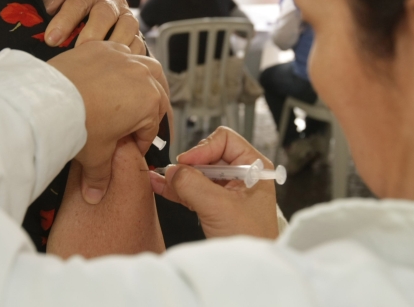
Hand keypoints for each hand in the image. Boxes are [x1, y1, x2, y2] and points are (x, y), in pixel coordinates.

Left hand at [42, 0, 144, 54]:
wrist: (97, 9)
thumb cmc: (74, 5)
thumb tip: (50, 7)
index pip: (78, 2)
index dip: (64, 21)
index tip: (51, 40)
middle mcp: (113, 1)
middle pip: (105, 14)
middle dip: (91, 34)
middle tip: (77, 52)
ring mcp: (128, 17)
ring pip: (128, 27)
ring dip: (113, 45)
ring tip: (98, 62)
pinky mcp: (138, 34)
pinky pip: (139, 44)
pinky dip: (130, 55)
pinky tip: (115, 67)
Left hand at [48, 41, 170, 203]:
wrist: (46, 99)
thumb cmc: (75, 123)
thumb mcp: (94, 155)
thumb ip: (100, 177)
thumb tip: (96, 195)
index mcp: (150, 102)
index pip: (152, 127)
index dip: (141, 142)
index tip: (129, 148)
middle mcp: (143, 75)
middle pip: (157, 94)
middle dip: (149, 110)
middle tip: (135, 123)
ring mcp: (123, 57)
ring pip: (145, 68)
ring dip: (143, 81)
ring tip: (130, 94)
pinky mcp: (103, 47)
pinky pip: (121, 54)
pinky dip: (119, 65)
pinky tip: (108, 77)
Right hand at [150, 127, 278, 239]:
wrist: (250, 272)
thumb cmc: (251, 240)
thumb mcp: (219, 207)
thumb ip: (193, 185)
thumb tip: (172, 170)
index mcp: (254, 167)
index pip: (225, 140)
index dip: (203, 148)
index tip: (186, 163)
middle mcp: (242, 175)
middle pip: (209, 155)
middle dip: (189, 165)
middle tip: (173, 175)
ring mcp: (228, 191)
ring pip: (198, 173)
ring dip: (179, 176)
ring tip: (159, 178)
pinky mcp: (216, 205)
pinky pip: (194, 189)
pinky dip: (177, 188)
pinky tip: (160, 185)